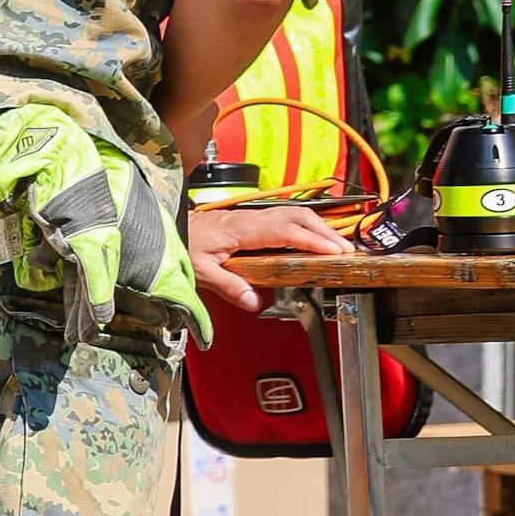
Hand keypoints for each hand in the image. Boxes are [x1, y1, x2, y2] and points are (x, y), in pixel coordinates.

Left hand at [188, 202, 352, 313]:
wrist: (168, 226)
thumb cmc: (183, 244)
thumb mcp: (201, 271)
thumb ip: (229, 286)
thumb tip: (255, 302)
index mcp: (243, 229)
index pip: (286, 231)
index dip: (312, 240)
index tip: (333, 251)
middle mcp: (251, 218)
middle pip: (298, 216)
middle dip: (325, 231)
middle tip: (346, 250)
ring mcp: (252, 216)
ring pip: (294, 213)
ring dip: (318, 226)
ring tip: (337, 244)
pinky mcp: (251, 219)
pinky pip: (285, 217)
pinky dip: (305, 225)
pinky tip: (313, 236)